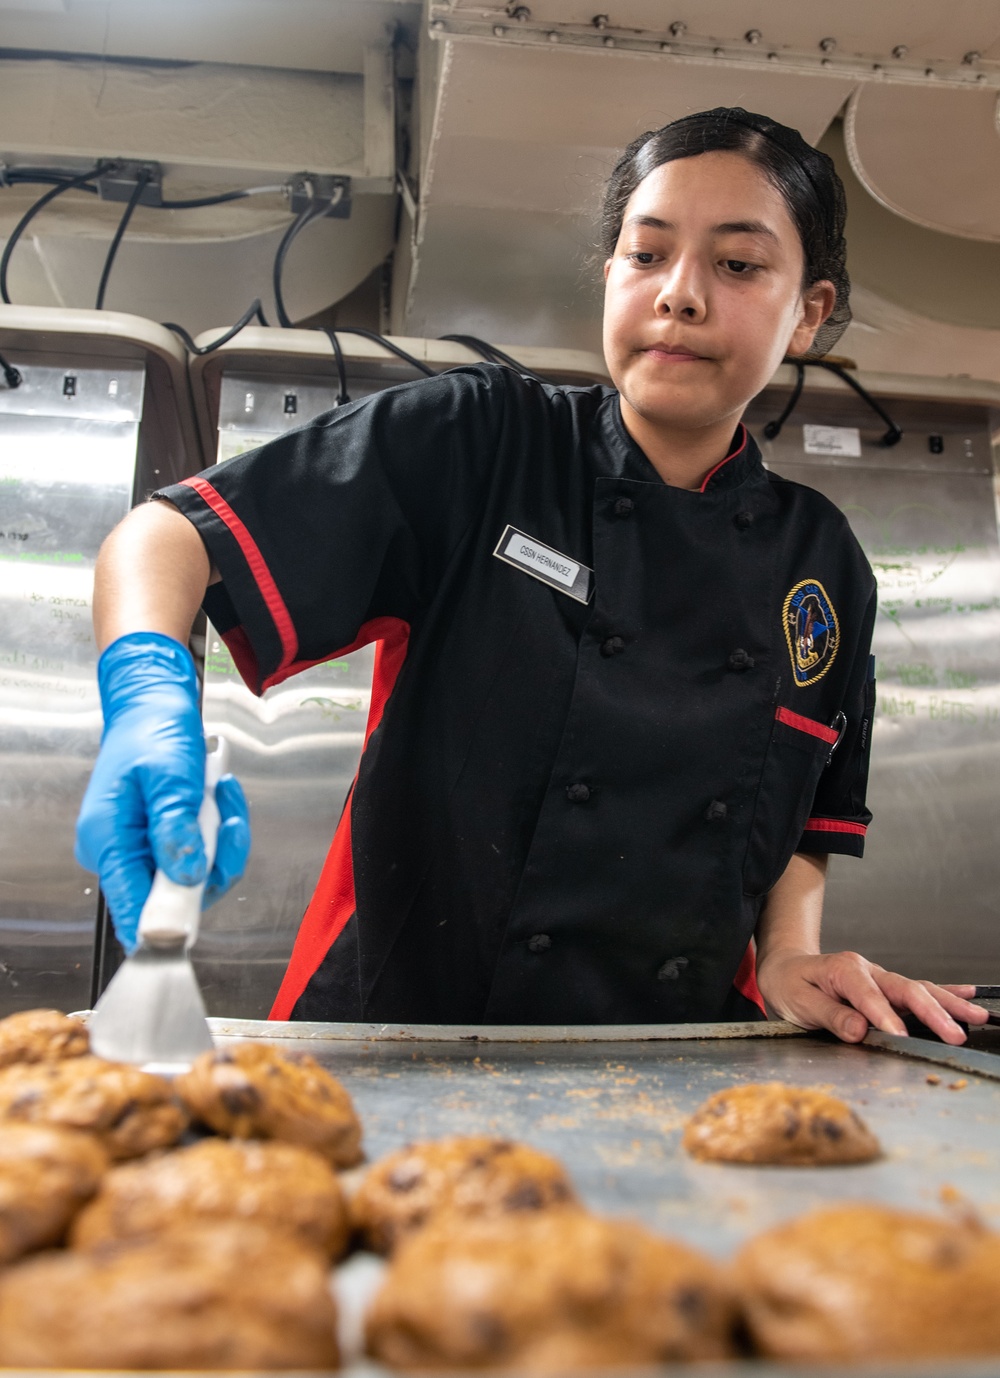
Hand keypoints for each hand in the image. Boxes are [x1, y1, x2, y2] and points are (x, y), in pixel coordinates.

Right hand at [75, 633, 249, 951]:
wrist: (155, 705)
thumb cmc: (153, 732)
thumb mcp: (169, 776)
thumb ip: (176, 828)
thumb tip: (186, 877)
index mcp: (106, 840)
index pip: (130, 906)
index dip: (163, 925)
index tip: (194, 925)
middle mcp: (119, 853)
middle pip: (172, 895)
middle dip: (211, 862)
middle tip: (224, 818)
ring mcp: (142, 850)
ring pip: (195, 877)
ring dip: (221, 842)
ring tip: (221, 796)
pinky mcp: (163, 843)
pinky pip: (201, 858)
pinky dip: (221, 834)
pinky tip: (220, 800)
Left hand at [755, 948, 988, 1046]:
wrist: (786, 969)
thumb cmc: (791, 984)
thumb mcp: (799, 1001)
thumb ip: (830, 1015)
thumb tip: (859, 1030)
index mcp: (844, 970)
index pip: (869, 996)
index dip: (885, 1017)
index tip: (900, 1037)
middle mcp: (868, 970)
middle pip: (905, 990)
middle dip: (932, 1013)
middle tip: (953, 1034)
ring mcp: (880, 978)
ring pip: (920, 989)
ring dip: (949, 1004)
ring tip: (976, 1016)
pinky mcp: (886, 987)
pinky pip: (919, 989)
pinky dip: (945, 992)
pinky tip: (968, 995)